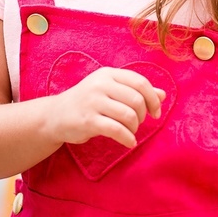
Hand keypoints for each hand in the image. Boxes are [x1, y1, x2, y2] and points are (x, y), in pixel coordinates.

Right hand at [44, 67, 165, 147]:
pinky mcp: (88, 121)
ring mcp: (93, 102)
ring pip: (128, 115)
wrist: (55, 116)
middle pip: (137, 99)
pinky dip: (128, 138)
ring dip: (135, 127)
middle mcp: (101, 84)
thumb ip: (135, 91)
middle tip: (139, 123)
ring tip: (131, 131)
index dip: (153, 99)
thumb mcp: (110, 90)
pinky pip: (117, 130)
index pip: (140, 82)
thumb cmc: (88, 102)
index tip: (156, 112)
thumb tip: (163, 95)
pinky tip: (129, 142)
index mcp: (108, 74)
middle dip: (143, 115)